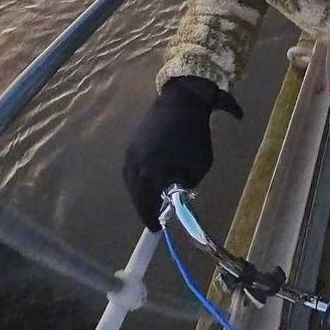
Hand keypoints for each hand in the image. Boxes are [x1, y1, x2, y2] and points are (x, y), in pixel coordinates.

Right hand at [122, 76, 241, 230]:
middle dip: (144, 207)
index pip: (145, 200)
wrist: (183, 99)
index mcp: (149, 167)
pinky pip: (131, 168)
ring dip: (140, 193)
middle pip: (134, 192)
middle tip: (154, 218)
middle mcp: (134, 160)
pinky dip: (138, 180)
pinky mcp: (132, 142)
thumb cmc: (195, 133)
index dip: (149, 217)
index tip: (156, 230)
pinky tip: (149, 183)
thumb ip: (186, 184)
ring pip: (130, 180)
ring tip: (152, 202)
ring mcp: (130, 150)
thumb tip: (175, 197)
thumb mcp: (199, 164)